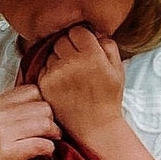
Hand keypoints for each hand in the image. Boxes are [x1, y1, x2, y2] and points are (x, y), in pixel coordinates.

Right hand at [0, 84, 59, 159]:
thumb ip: (19, 107)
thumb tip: (50, 99)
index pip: (34, 91)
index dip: (43, 105)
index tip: (41, 118)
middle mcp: (0, 114)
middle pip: (44, 107)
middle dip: (51, 121)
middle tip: (49, 133)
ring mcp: (3, 132)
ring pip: (45, 124)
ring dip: (53, 135)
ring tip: (49, 142)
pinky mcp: (9, 151)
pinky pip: (42, 144)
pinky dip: (49, 149)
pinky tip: (44, 153)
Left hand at [36, 26, 124, 146]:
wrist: (95, 128)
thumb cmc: (108, 98)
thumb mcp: (117, 69)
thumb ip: (108, 45)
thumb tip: (95, 31)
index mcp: (93, 56)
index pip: (77, 31)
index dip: (81, 38)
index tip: (84, 48)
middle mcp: (72, 62)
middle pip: (61, 40)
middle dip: (68, 47)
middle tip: (76, 63)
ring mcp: (56, 74)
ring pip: (50, 53)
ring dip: (57, 60)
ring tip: (70, 76)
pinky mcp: (44, 85)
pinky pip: (43, 68)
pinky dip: (50, 73)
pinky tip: (62, 85)